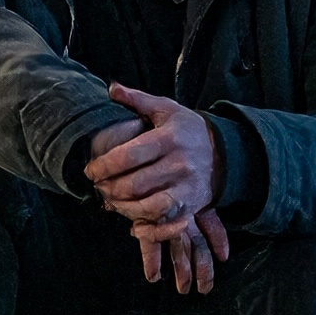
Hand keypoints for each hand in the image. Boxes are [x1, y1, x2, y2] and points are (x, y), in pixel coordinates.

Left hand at [86, 86, 230, 294]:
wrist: (224, 153)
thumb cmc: (186, 129)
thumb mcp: (166, 109)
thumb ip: (137, 99)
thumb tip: (112, 88)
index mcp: (169, 138)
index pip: (129, 154)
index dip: (104, 165)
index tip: (90, 170)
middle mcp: (179, 164)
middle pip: (134, 184)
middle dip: (109, 188)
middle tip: (97, 187)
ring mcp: (186, 187)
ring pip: (146, 206)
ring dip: (122, 208)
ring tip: (110, 201)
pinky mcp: (190, 206)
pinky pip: (164, 222)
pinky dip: (145, 225)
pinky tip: (131, 221)